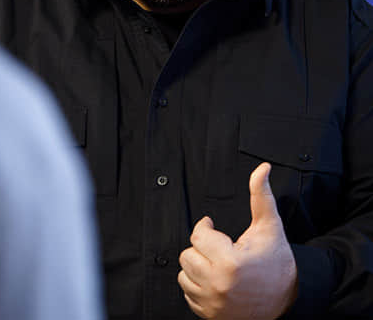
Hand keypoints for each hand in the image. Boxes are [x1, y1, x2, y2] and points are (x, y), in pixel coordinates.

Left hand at [178, 162, 297, 319]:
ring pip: (184, 275)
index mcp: (230, 262)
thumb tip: (262, 168)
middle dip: (200, 246)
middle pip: (187, 255)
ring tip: (215, 261)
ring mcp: (213, 303)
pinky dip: (198, 286)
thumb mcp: (269, 225)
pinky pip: (188, 295)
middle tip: (217, 245)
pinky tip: (215, 278)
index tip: (212, 225)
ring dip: (196, 266)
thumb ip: (261, 195)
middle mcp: (218, 285)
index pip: (198, 236)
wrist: (288, 298)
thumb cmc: (277, 260)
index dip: (205, 227)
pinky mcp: (210, 315)